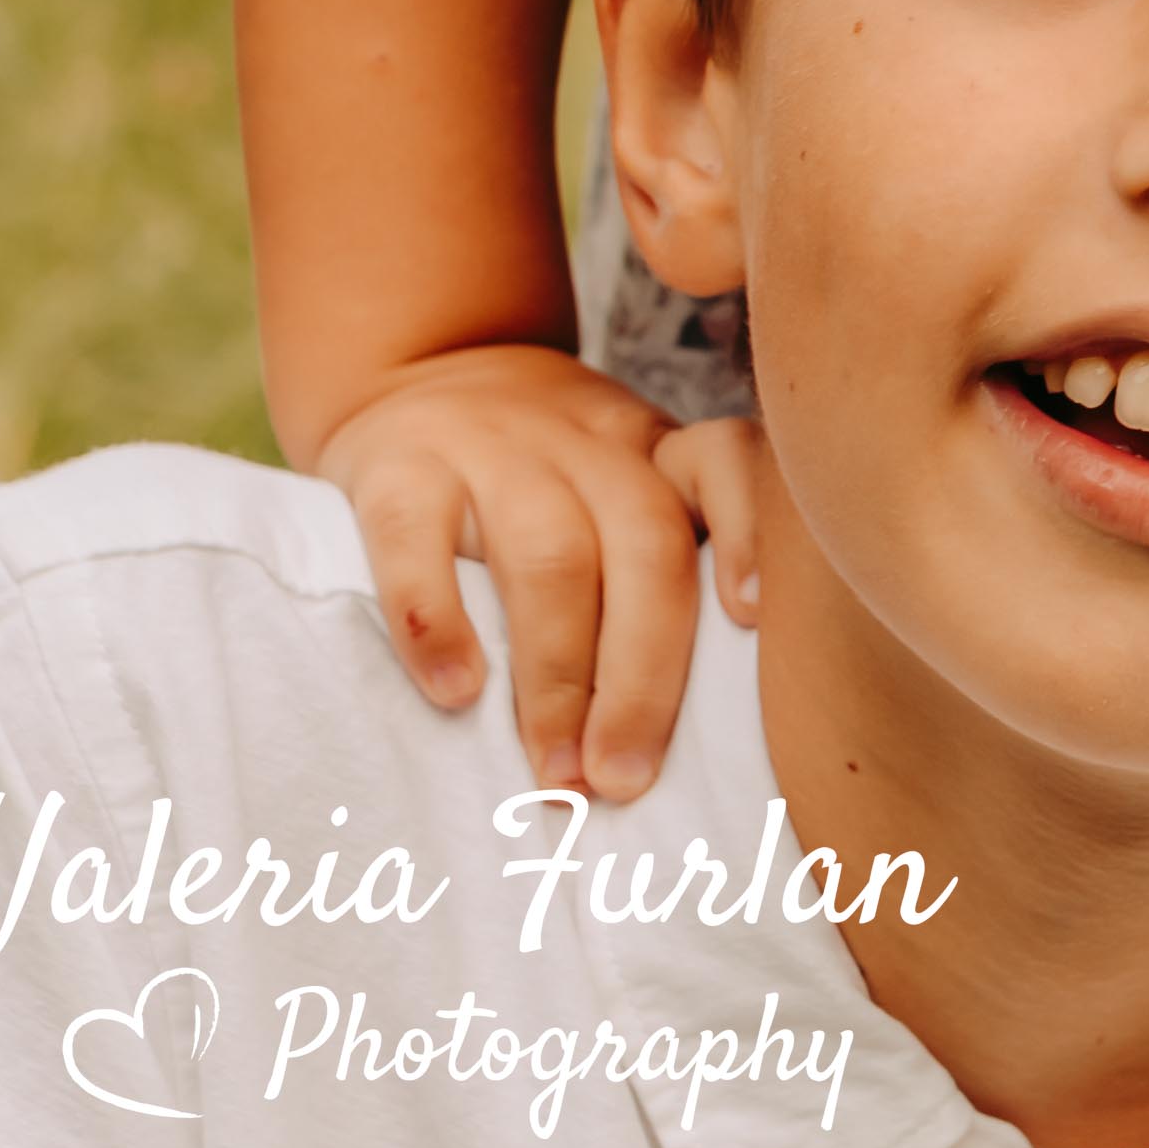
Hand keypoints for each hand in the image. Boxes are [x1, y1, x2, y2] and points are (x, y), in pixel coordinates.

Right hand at [316, 345, 761, 800]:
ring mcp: (489, 444)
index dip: (749, 530)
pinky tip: (455, 693)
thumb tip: (723, 727)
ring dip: (556, 676)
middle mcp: (583, 439)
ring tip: (556, 770)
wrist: (417, 367)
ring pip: (545, 553)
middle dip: (642, 675)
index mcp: (650, 448)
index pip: (726, 459)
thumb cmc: (538, 469)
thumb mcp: (616, 476)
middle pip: (640, 544)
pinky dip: (437, 621)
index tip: (752, 619)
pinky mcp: (397, 463)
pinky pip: (415, 537)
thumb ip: (663, 559)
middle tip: (625, 780)